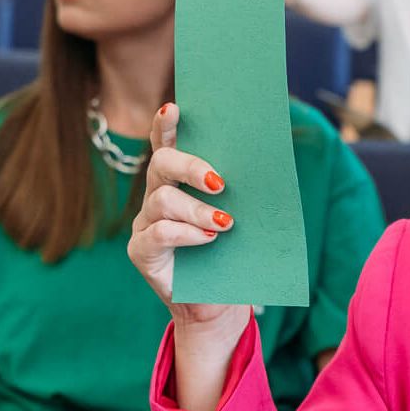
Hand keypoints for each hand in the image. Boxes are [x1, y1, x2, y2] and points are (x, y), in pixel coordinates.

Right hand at [128, 103, 251, 332]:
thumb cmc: (231, 254)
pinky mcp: (141, 251)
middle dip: (190, 166)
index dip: (166, 125)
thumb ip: (241, 189)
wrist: (219, 303)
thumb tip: (268, 159)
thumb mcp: (241, 216)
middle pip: (161, 164)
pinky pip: (158, 233)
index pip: (167, 143)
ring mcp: (145, 223)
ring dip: (196, 209)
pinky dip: (186, 233)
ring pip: (162, 199)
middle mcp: (157, 195)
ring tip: (225, 223)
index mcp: (178, 180)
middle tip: (220, 181)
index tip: (175, 108)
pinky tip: (208, 239)